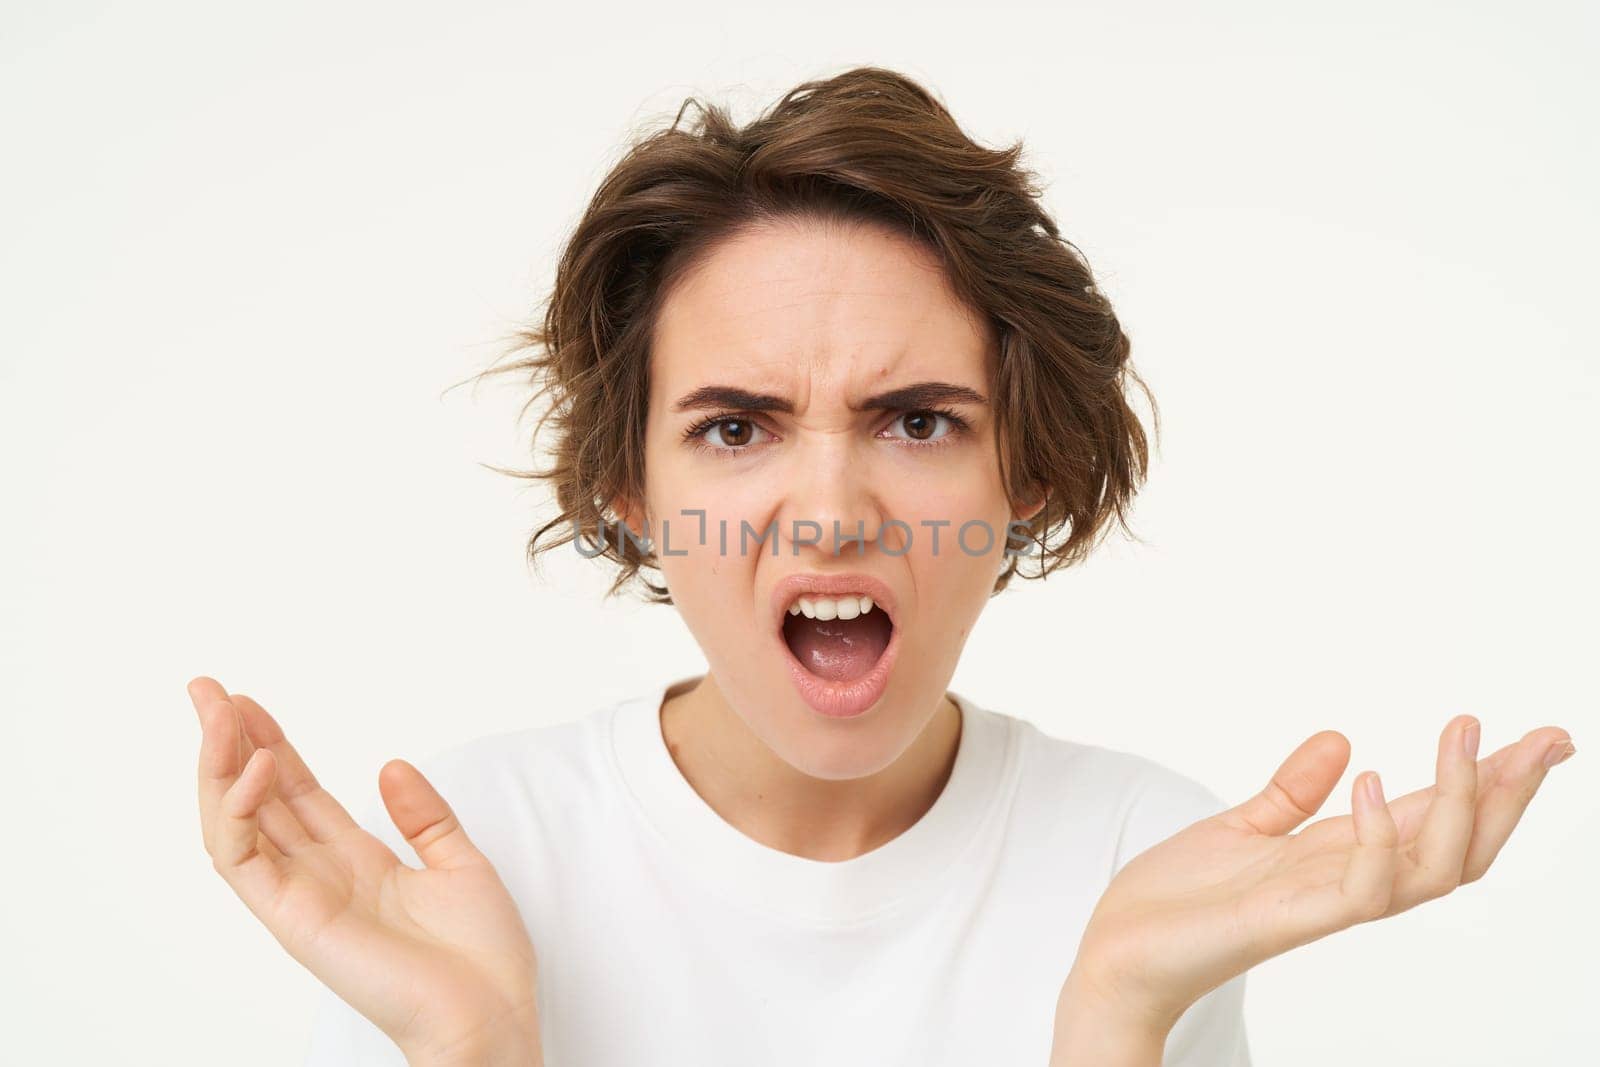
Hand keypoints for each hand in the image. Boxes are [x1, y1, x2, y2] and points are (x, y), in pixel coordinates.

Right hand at [188, 677, 542, 1065]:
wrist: (490, 1016)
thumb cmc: (482, 958)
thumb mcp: (460, 863)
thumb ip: (423, 816)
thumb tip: (390, 765)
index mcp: (356, 862)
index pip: (296, 793)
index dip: (270, 745)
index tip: (247, 700)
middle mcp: (319, 877)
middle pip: (256, 798)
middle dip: (228, 742)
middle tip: (205, 687)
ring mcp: (300, 898)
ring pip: (234, 823)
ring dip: (218, 765)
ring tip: (216, 710)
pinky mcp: (293, 920)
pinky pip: (243, 862)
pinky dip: (237, 812)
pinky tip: (253, 768)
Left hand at [1051, 715, 1575, 1061]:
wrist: (1118, 951)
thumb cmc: (1178, 900)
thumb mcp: (1241, 827)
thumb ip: (1291, 792)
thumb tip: (1341, 737)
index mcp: (1340, 858)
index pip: (1434, 818)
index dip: (1488, 782)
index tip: (1539, 738)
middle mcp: (1348, 883)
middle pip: (1460, 847)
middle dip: (1507, 794)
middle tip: (1549, 738)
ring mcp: (1325, 905)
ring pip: (1434, 869)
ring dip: (1459, 802)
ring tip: (1466, 734)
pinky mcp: (1289, 920)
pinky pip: (1362, 889)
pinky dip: (1377, 837)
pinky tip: (1370, 780)